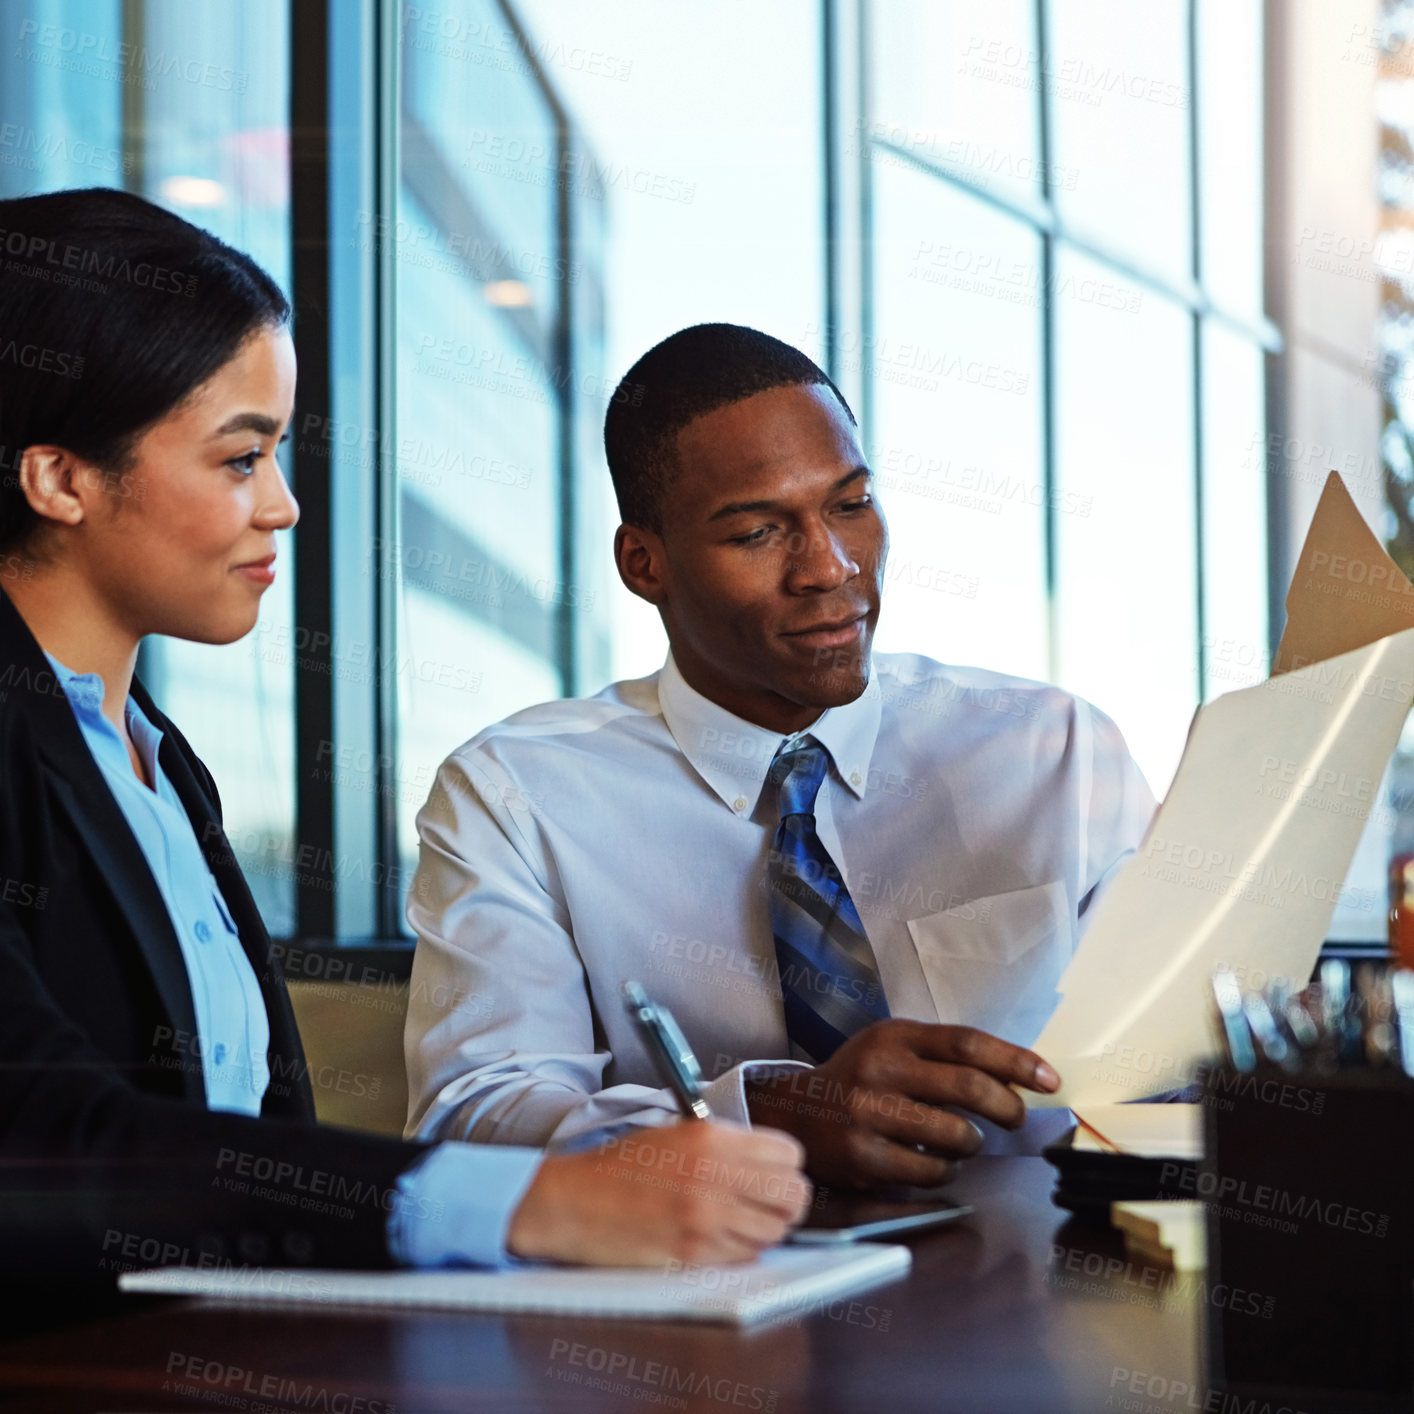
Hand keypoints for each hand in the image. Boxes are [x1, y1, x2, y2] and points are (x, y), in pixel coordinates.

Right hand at [506, 1120, 810, 1265]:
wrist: (573, 1201)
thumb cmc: (620, 1168)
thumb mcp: (677, 1133)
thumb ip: (726, 1145)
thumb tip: (769, 1165)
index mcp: (712, 1137)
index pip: (790, 1154)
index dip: (787, 1166)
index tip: (775, 1173)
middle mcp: (715, 1175)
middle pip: (794, 1196)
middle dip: (787, 1201)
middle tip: (768, 1203)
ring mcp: (707, 1218)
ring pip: (775, 1232)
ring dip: (765, 1229)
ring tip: (739, 1221)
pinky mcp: (694, 1254)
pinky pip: (745, 1256)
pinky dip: (741, 1250)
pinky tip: (718, 1237)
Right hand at [744, 1020, 1060, 1187]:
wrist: (797, 1114)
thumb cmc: (860, 1080)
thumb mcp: (892, 1049)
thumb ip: (942, 1057)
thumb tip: (1016, 1079)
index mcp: (894, 1036)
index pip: (967, 1042)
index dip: (1016, 1061)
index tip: (1048, 1079)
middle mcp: (880, 1069)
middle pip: (967, 1086)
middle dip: (1006, 1106)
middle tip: (1016, 1118)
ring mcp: (869, 1114)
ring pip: (955, 1134)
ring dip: (972, 1142)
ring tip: (962, 1140)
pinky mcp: (863, 1156)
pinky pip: (930, 1171)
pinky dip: (944, 1170)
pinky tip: (932, 1161)